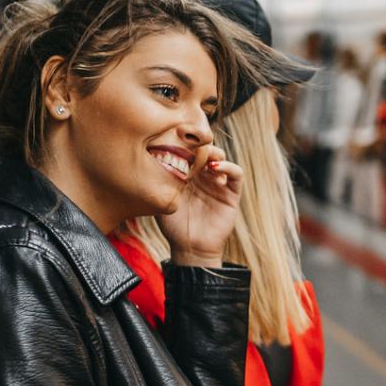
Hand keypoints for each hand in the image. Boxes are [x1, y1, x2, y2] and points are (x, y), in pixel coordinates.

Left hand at [157, 144, 243, 266]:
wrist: (190, 248)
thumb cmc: (173, 226)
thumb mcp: (162, 199)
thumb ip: (159, 182)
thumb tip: (148, 160)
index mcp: (187, 176)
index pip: (190, 152)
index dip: (186, 143)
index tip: (178, 137)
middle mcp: (203, 177)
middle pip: (206, 151)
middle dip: (201, 145)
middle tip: (193, 144)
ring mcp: (218, 184)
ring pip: (221, 158)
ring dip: (215, 153)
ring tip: (205, 157)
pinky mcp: (231, 193)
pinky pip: (236, 175)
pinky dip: (228, 167)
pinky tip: (215, 169)